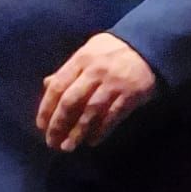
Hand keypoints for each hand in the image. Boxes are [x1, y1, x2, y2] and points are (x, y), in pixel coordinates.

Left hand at [38, 34, 157, 150]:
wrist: (149, 44)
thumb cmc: (112, 51)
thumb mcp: (88, 52)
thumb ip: (69, 70)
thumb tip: (47, 84)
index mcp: (81, 60)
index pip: (58, 86)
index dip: (47, 108)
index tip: (41, 126)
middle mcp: (95, 71)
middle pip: (71, 101)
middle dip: (58, 124)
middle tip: (52, 142)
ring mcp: (113, 84)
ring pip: (90, 112)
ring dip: (77, 132)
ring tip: (68, 147)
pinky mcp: (130, 94)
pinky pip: (112, 116)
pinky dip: (101, 130)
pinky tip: (92, 141)